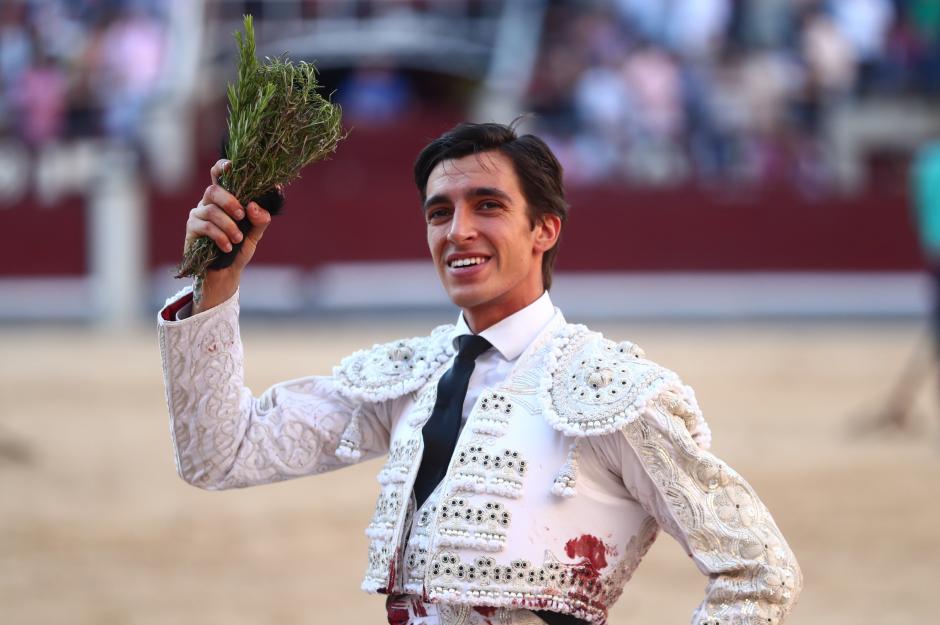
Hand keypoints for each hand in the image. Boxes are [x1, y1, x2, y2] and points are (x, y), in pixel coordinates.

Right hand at [185, 159, 271, 312]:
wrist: (226, 274)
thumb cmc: (239, 249)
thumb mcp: (254, 234)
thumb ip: (260, 219)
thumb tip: (254, 206)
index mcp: (223, 199)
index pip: (218, 175)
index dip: (222, 166)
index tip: (232, 166)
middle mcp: (208, 203)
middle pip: (212, 191)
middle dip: (229, 201)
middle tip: (242, 216)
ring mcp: (197, 216)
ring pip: (210, 210)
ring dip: (228, 225)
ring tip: (237, 238)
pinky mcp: (191, 231)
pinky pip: (205, 227)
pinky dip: (220, 237)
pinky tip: (227, 247)